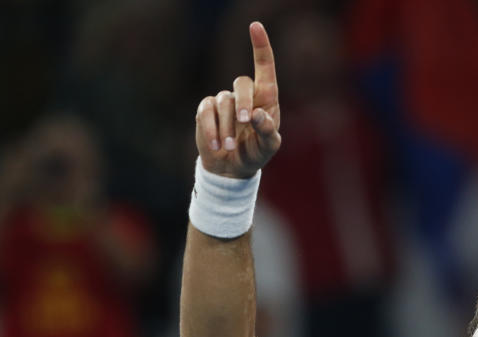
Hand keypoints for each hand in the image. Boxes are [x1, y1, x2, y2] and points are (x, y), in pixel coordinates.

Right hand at [195, 21, 280, 177]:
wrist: (232, 168)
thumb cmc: (256, 153)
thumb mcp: (269, 147)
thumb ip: (268, 131)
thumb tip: (258, 114)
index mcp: (266, 98)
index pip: (264, 67)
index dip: (260, 46)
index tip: (255, 26)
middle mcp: (245, 95)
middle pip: (242, 84)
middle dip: (243, 102)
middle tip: (246, 121)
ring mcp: (224, 100)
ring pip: (223, 102)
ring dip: (228, 126)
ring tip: (229, 146)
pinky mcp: (207, 110)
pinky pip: (206, 112)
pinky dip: (212, 129)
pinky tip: (217, 145)